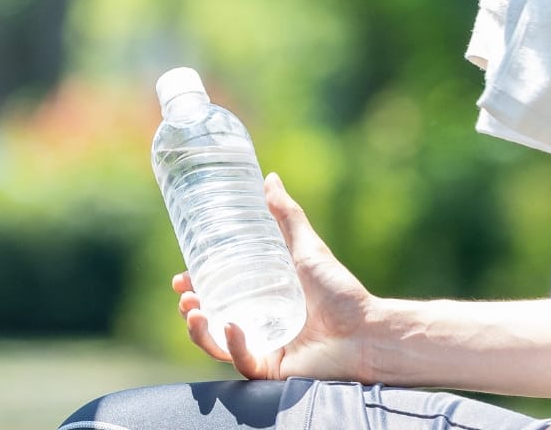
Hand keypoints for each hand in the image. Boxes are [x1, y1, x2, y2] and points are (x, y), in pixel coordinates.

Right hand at [175, 174, 373, 380]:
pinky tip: (231, 328)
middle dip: (191, 311)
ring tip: (194, 312)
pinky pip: (245, 362)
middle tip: (186, 297)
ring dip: (200, 332)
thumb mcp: (308, 250)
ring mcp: (266, 349)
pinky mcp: (274, 371)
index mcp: (262, 300)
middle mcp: (260, 325)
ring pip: (219, 346)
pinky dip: (233, 347)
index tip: (181, 278)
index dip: (195, 287)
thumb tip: (269, 178)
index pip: (218, 295)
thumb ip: (287, 216)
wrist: (369, 331)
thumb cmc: (343, 293)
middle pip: (212, 322)